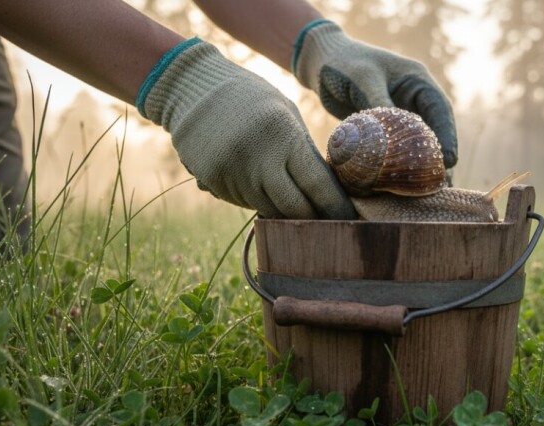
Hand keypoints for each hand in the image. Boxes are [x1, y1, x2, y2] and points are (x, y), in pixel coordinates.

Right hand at [139, 39, 355, 218]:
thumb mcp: (286, 115)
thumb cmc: (251, 99)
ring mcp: (233, 174)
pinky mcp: (213, 182)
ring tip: (293, 200)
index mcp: (284, 137)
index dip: (336, 208)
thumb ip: (305, 151)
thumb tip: (327, 192)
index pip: (318, 186)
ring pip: (270, 211)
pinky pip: (245, 204)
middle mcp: (258, 160)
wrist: (193, 87)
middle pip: (295, 209)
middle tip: (327, 221)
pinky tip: (258, 182)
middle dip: (313, 217)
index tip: (350, 220)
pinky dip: (257, 199)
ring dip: (284, 210)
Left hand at [293, 21, 457, 169]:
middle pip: (434, 130)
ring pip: (417, 142)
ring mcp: (400, 113)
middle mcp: (413, 98)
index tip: (450, 160)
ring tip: (426, 192)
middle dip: (439, 157)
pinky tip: (399, 185)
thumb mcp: (363, 79)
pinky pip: (397, 148)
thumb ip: (380, 102)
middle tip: (442, 184)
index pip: (440, 109)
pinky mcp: (385, 127)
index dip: (448, 135)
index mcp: (417, 80)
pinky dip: (399, 164)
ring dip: (422, 165)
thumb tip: (392, 137)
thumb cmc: (343, 63)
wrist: (320, 63)